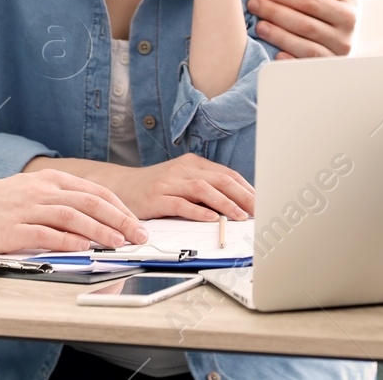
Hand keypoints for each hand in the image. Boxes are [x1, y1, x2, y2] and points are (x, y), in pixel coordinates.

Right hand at [0, 169, 148, 253]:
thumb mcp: (34, 189)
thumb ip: (63, 200)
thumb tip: (97, 218)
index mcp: (51, 180)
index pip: (95, 192)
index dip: (120, 208)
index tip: (136, 223)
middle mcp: (42, 191)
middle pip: (90, 203)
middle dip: (119, 220)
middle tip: (138, 235)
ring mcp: (27, 209)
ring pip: (72, 216)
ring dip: (99, 230)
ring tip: (118, 243)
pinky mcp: (13, 229)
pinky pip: (46, 234)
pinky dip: (67, 241)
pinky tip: (83, 248)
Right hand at [101, 153, 254, 220]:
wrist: (121, 186)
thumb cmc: (156, 187)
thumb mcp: (182, 181)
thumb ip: (205, 188)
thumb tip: (237, 203)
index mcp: (193, 164)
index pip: (227, 174)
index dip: (246, 189)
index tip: (261, 202)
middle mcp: (183, 170)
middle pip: (220, 180)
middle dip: (243, 196)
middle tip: (258, 210)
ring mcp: (169, 182)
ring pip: (203, 189)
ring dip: (225, 203)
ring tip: (239, 216)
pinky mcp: (156, 197)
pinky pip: (181, 204)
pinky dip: (198, 211)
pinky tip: (211, 218)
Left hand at [248, 0, 357, 58]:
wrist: (349, 42)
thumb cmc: (341, 9)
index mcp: (349, 16)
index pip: (311, 2)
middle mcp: (345, 40)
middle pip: (304, 24)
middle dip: (275, 12)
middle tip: (253, 4)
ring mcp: (334, 59)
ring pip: (304, 47)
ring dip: (278, 36)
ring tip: (258, 25)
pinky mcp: (324, 74)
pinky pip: (304, 68)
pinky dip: (288, 62)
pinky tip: (273, 53)